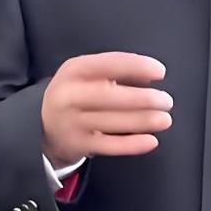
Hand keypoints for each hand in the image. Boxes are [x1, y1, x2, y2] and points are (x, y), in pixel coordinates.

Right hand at [41, 52, 172, 166]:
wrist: (43, 123)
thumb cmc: (76, 93)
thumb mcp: (85, 73)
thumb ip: (114, 70)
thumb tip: (149, 73)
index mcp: (74, 70)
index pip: (107, 64)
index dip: (136, 66)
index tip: (160, 71)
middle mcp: (70, 96)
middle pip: (110, 96)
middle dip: (143, 98)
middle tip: (166, 101)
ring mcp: (73, 122)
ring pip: (113, 122)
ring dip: (144, 121)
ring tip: (164, 119)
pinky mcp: (79, 145)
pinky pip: (110, 146)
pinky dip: (133, 144)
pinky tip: (151, 140)